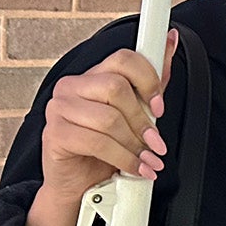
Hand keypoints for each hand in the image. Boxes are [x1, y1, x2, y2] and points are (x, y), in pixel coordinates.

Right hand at [24, 31, 177, 225]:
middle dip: (142, 120)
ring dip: (135, 145)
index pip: (123, 59)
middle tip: (155, 142)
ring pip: (109, 118)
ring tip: (147, 160)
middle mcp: (71, 87)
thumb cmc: (104, 149)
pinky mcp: (55, 134)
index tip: (159, 106)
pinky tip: (134, 168)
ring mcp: (59, 109)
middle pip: (117, 88)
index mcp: (91, 76)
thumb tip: (170, 40)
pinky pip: (97, 142)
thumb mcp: (134, 114)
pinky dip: (123, 158)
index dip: (148, 80)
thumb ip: (150, 82)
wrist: (79, 185)